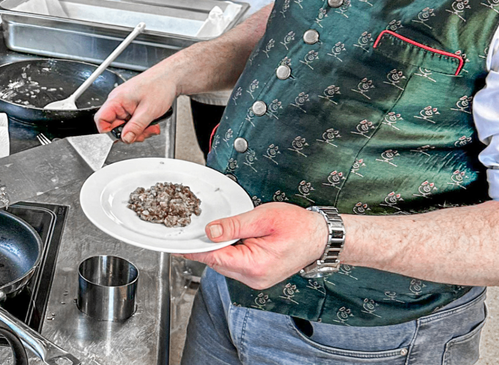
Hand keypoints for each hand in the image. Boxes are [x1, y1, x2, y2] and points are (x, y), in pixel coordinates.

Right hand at [94, 68, 176, 143]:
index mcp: (117, 99)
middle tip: (143, 133)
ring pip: (125, 125)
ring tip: (150, 126)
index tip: (122, 137)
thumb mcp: (148, 111)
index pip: (100, 120)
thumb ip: (135, 127)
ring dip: (138, 130)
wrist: (170, 77)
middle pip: (114, 126)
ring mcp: (125, 104)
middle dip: (130, 133)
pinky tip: (151, 123)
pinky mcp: (132, 106)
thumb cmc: (160, 86)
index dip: (109, 132)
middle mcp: (118, 101)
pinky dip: (141, 125)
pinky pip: (132, 121)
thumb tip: (125, 139)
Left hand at [180, 203, 327, 288]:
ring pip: (226, 264)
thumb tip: (210, 230)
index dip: (195, 249)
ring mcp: (257, 279)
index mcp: (254, 265)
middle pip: (218, 262)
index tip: (179, 244)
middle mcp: (254, 278)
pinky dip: (229, 252)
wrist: (320, 237)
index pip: (215, 258)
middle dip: (205, 246)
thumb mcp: (262, 218)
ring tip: (214, 231)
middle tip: (193, 229)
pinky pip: (236, 264)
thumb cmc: (298, 225)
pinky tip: (229, 238)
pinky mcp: (258, 275)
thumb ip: (234, 225)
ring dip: (218, 248)